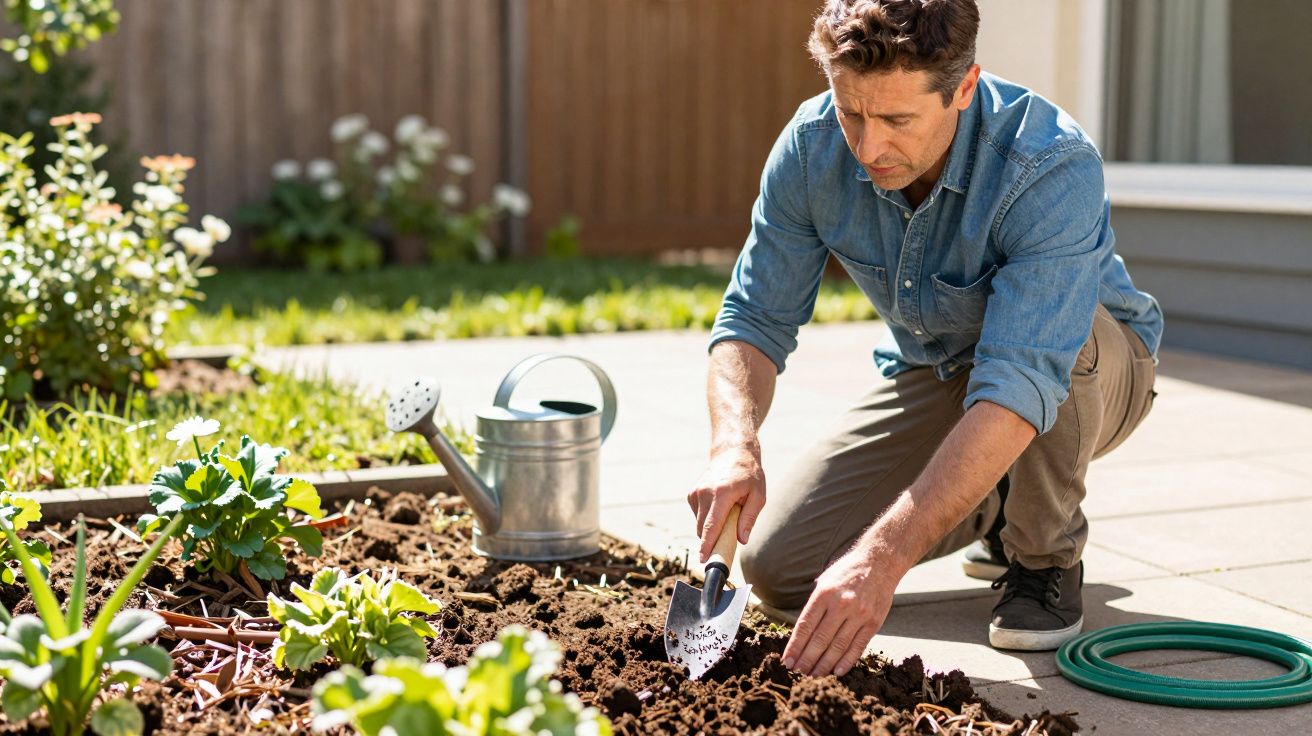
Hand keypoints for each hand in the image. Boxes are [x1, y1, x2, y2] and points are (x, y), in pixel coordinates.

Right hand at [687, 445, 765, 561]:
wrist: (732, 453)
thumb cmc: (749, 475)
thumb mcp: (758, 496)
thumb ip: (749, 518)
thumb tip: (741, 540)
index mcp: (722, 493)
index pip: (712, 525)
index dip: (707, 544)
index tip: (703, 559)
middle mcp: (705, 492)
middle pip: (703, 528)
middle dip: (713, 539)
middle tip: (729, 538)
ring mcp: (696, 492)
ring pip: (699, 524)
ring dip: (712, 526)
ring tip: (727, 511)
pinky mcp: (691, 494)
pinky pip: (697, 516)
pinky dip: (707, 518)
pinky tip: (718, 506)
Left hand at [782, 545, 896, 676]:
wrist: (880, 561)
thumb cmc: (847, 571)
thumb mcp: (825, 580)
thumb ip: (815, 605)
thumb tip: (802, 632)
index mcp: (824, 593)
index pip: (805, 626)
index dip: (795, 646)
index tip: (787, 660)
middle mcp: (841, 604)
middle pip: (820, 640)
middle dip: (806, 659)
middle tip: (797, 672)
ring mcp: (859, 614)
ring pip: (838, 647)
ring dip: (824, 664)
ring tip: (813, 675)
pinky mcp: (874, 622)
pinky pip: (858, 646)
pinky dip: (846, 661)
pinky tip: (836, 671)